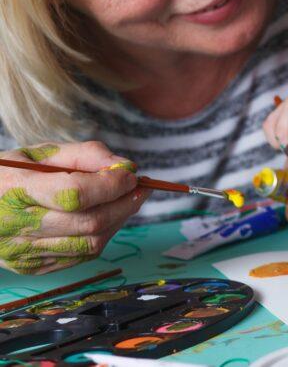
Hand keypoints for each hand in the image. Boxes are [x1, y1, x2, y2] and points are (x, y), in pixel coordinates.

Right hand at [0, 141, 146, 274]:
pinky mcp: (30, 267)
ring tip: (127, 201)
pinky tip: (106, 218)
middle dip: (124, 204)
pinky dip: (102, 236)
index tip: (130, 175)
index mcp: (15, 189)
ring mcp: (22, 252)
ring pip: (90, 244)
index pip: (74, 194)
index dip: (110, 185)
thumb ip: (84, 154)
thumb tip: (125, 166)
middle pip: (88, 222)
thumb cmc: (11, 175)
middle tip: (141, 188)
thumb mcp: (40, 153)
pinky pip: (81, 256)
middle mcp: (16, 226)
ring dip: (119, 221)